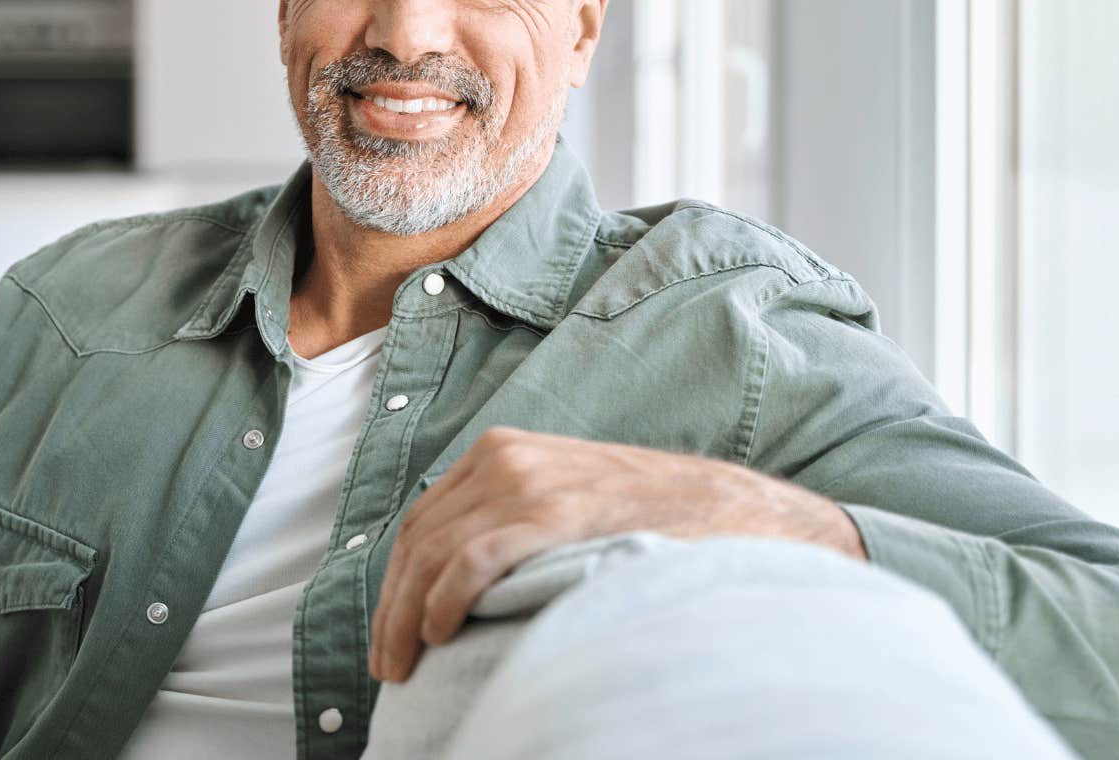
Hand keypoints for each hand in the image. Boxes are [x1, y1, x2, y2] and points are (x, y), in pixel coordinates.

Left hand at [368, 426, 864, 682]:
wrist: (729, 507)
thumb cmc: (650, 518)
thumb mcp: (567, 500)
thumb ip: (514, 520)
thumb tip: (460, 580)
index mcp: (502, 451)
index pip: (424, 520)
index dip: (396, 580)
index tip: (391, 630)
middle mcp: (504, 458)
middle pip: (419, 537)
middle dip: (392, 606)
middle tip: (388, 664)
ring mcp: (527, 481)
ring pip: (435, 551)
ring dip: (406, 615)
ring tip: (404, 666)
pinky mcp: (553, 513)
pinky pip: (473, 558)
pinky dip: (444, 598)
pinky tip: (438, 632)